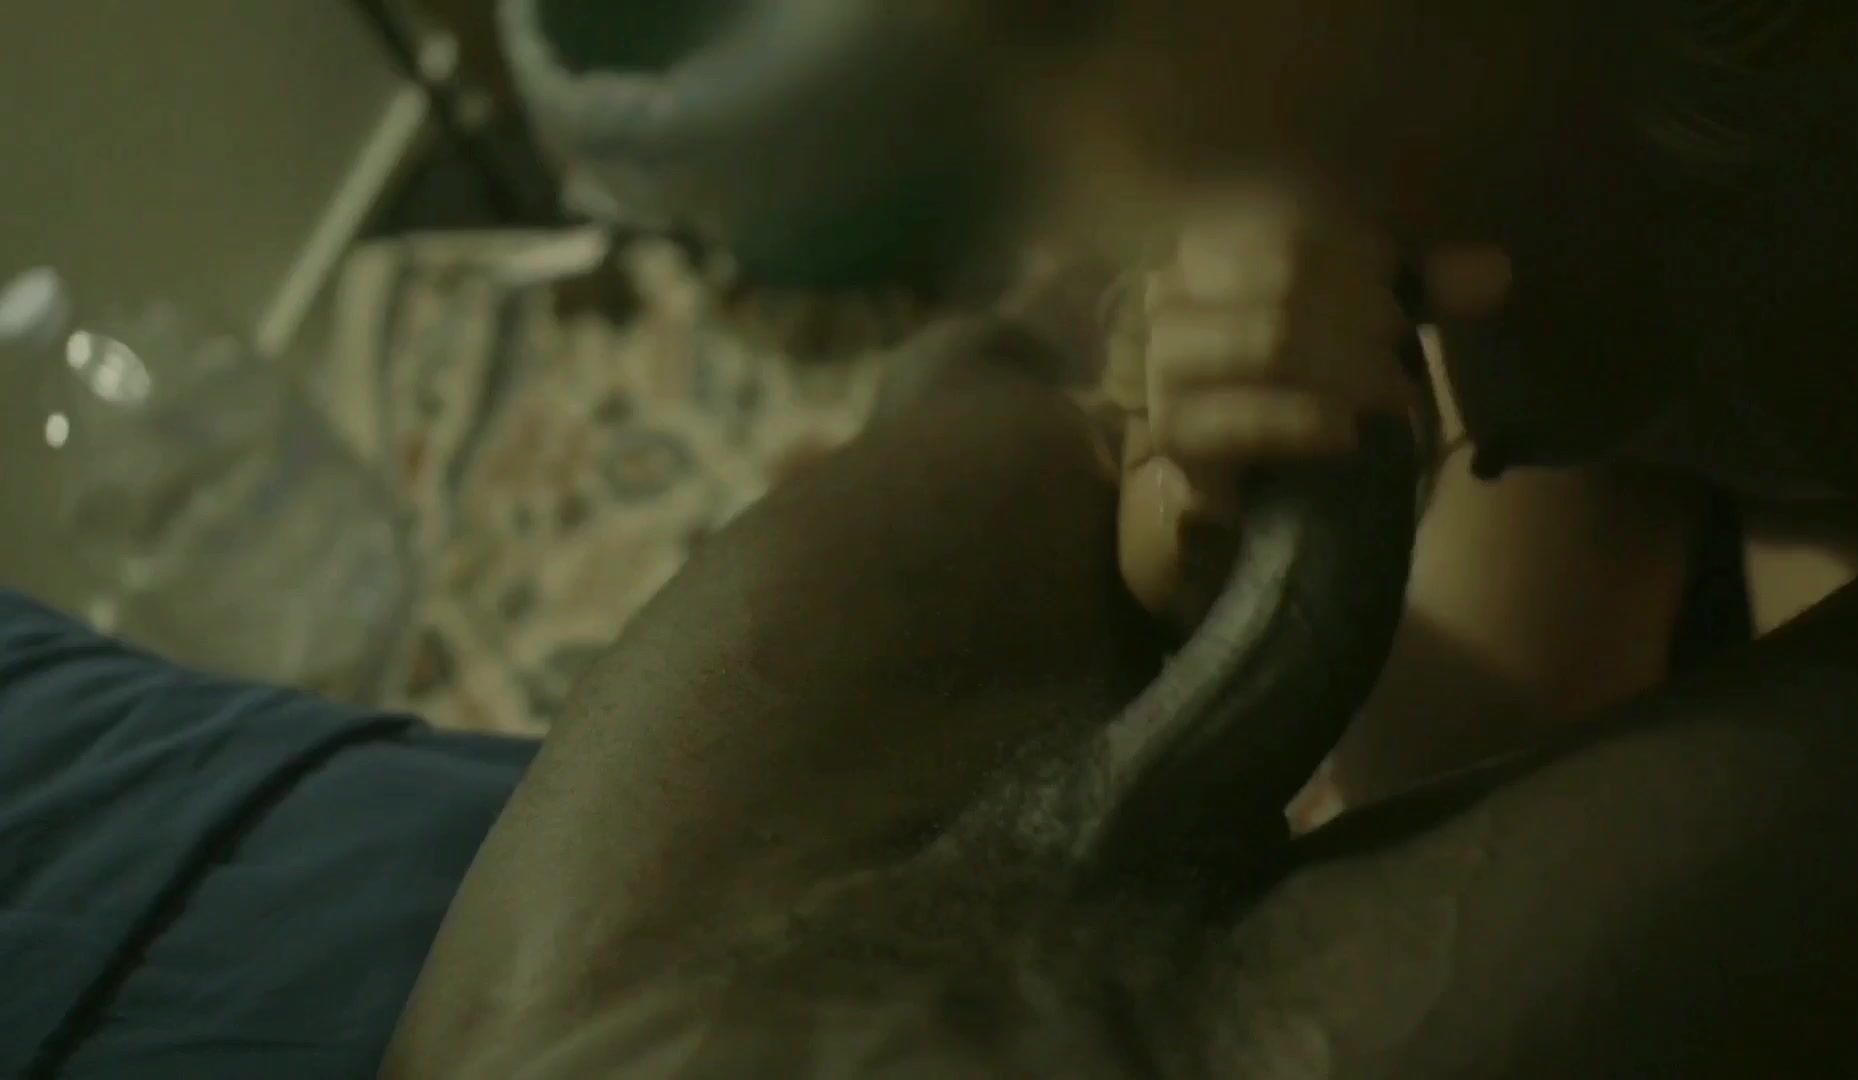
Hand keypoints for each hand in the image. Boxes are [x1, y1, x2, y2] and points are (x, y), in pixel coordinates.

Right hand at [1112, 186, 1414, 623]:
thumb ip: (1420, 295)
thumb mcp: (1364, 328)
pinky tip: (1350, 434)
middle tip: (1401, 354)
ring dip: (1346, 365)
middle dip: (1362, 314)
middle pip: (1286, 277)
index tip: (1403, 302)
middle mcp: (1170, 294)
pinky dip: (1306, 420)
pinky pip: (1244, 419)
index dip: (1364, 262)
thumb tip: (1496, 271)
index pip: (1296, 229)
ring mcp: (1163, 367)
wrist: (1246, 495)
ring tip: (1387, 394)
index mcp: (1213, 247)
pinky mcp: (1172, 435)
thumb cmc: (1305, 390)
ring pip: (1270, 339)